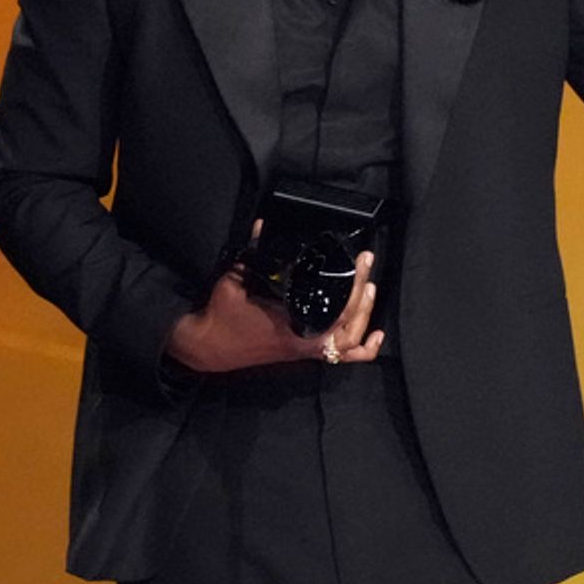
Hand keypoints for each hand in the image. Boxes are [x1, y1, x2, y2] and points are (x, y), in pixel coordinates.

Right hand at [167, 220, 384, 371]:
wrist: (207, 346)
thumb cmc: (221, 316)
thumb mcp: (235, 280)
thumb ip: (252, 253)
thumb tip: (261, 226)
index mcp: (293, 324)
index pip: (337, 308)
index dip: (355, 284)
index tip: (360, 261)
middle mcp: (306, 341)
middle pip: (350, 323)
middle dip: (364, 293)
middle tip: (366, 264)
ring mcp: (307, 350)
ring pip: (350, 342)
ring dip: (365, 315)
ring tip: (370, 289)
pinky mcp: (304, 352)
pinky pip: (341, 357)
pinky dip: (362, 349)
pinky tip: (375, 335)